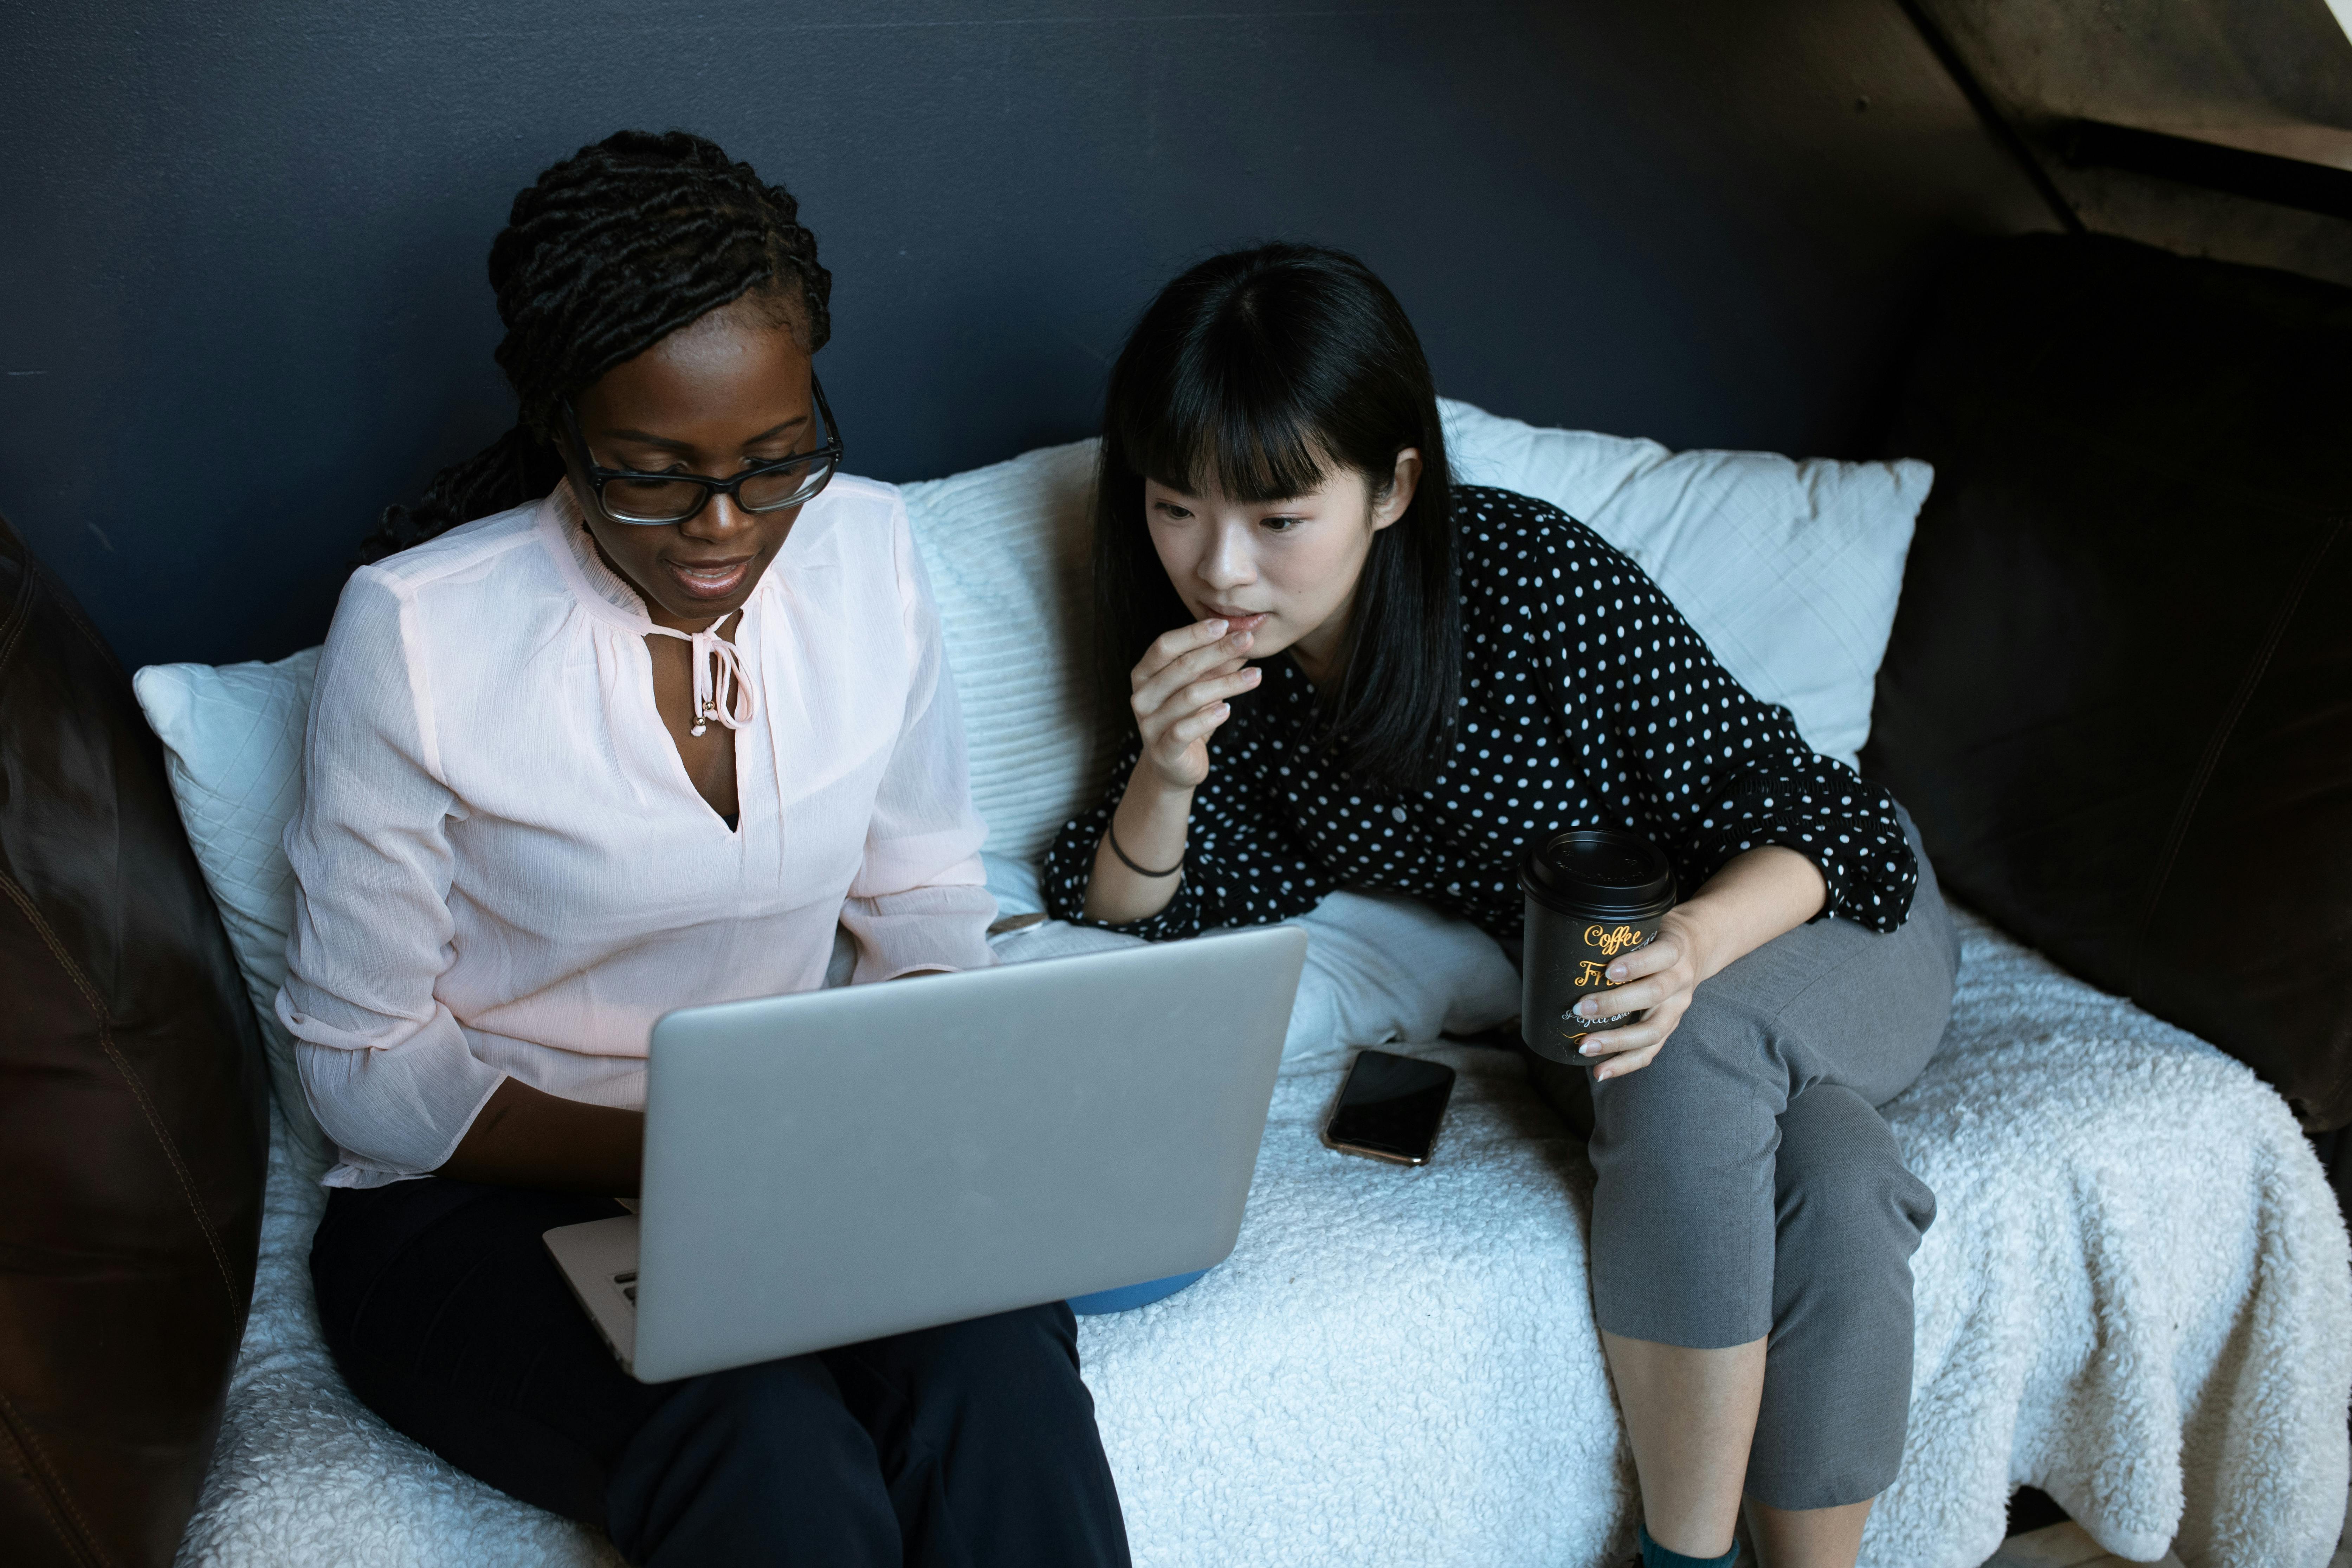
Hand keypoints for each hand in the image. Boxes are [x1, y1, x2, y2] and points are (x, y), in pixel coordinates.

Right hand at [1129, 619, 1262, 792]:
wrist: (1173, 766)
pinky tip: (1228, 710)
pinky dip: (1208, 718)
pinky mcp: (1162, 750)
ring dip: (1226, 684)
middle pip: (1180, 667)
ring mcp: (1148, 725)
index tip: (1226, 624)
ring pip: (1189, 697)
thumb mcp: (1201, 686)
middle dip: (1217, 651)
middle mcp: (1141, 697)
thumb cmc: (1187, 717)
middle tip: (1248, 641)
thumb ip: (1216, 664)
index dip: (1194, 633)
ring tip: (1255, 676)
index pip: (1165, 646)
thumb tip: (1242, 635)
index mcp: (1144, 675)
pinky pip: (1184, 730)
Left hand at [1573, 907, 1714, 1081]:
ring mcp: (1677, 1008)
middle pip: (1653, 995)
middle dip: (1615, 1004)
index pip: (1660, 956)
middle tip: (1581, 1008)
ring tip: (1585, 1047)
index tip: (1609, 970)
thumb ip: (1625, 931)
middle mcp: (1679, 981)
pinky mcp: (1670, 1027)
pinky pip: (1650, 1051)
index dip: (1637, 964)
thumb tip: (1573, 939)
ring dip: (1616, 1042)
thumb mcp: (1651, 923)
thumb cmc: (1660, 935)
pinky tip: (1600, 1071)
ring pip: (1652, 1030)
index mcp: (1675, 950)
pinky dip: (1625, 1064)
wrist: (1699, 948)